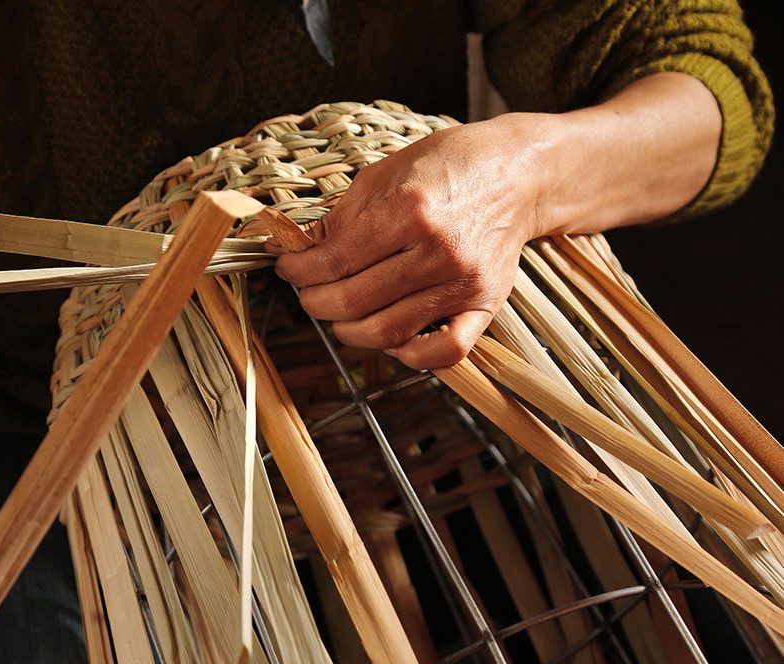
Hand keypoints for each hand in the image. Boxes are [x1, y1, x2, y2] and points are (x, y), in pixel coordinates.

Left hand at [274, 114, 545, 369]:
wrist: (518, 174)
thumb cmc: (449, 166)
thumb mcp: (386, 173)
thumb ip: (341, 217)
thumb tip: (301, 251)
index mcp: (409, 211)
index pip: (333, 261)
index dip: (298, 271)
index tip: (287, 268)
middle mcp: (438, 251)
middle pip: (352, 302)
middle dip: (315, 302)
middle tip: (309, 293)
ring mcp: (464, 283)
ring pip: (387, 333)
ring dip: (348, 331)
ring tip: (340, 315)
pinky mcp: (486, 305)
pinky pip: (444, 353)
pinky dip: (408, 355)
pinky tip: (390, 338)